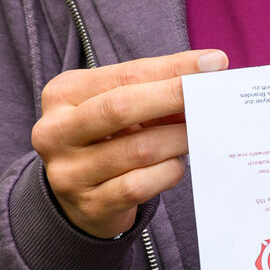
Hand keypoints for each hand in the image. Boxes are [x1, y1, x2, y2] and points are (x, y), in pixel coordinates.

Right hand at [31, 48, 226, 238]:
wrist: (78, 198)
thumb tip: (207, 75)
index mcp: (63, 94)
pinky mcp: (89, 206)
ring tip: (199, 133)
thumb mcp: (118, 105)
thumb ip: (154, 89)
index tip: (214, 63)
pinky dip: (168, 171)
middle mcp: (55, 132)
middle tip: (212, 96)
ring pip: (138, 149)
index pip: (125, 74)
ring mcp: (68, 173)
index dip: (172, 68)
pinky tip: (177, 164)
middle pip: (121, 107)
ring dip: (178, 139)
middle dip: (173, 97)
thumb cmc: (108, 137)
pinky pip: (139, 185)